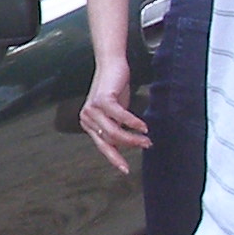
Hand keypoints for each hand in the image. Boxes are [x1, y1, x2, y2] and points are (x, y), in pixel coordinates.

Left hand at [81, 58, 148, 173]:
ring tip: (146, 139)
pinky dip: (133, 123)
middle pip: (108, 141)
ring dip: (133, 137)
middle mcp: (87, 118)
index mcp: (89, 123)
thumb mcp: (115, 113)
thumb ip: (117, 128)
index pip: (102, 146)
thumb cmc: (114, 88)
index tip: (125, 169)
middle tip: (145, 147)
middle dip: (128, 147)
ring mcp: (93, 109)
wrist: (112, 65)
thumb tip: (126, 145)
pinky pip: (120, 117)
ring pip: (114, 132)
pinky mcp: (102, 100)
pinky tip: (143, 127)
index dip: (115, 158)